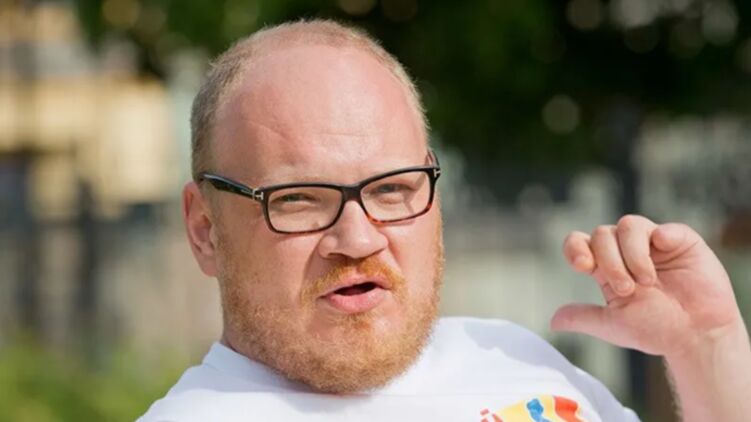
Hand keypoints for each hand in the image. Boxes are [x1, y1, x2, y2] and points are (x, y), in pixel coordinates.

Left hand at [551, 215, 741, 358]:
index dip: (576, 247)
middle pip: (601, 234)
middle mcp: (626, 250)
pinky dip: (660, 236)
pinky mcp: (680, 240)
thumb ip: (583, 317)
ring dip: (632, 254)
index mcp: (606, 266)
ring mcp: (653, 243)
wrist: (698, 336)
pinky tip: (663, 251)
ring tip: (646, 282)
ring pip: (628, 225)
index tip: (583, 265)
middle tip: (627, 290)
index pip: (580, 243)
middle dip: (610, 262)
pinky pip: (664, 227)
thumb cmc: (657, 329)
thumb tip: (552, 321)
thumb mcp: (613, 325)